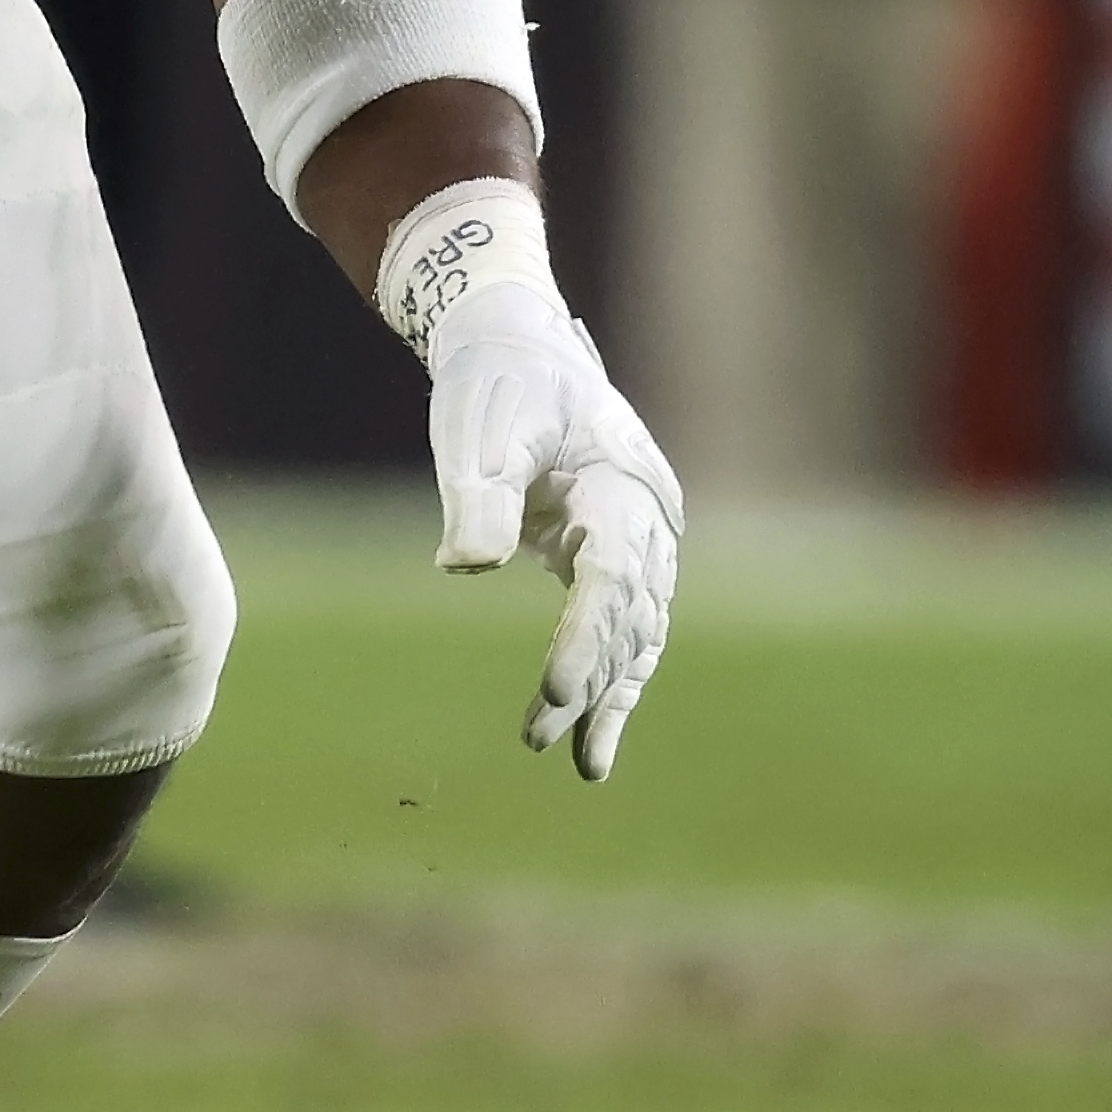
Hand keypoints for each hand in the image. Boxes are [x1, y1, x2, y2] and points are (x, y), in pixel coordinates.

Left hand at [383, 183, 685, 782]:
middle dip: (593, 676)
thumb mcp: (476, 427)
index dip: (587, 636)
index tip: (560, 693)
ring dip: (610, 694)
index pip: (611, 574)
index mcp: (619, 481)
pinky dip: (614, 679)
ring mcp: (639, 538)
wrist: (516, 345)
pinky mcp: (616, 556)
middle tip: (543, 732)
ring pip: (637, 630)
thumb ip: (476, 496)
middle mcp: (645, 516)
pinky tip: (593, 740)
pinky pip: (627, 628)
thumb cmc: (493, 384)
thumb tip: (466, 566)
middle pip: (630, 612)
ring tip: (582, 766)